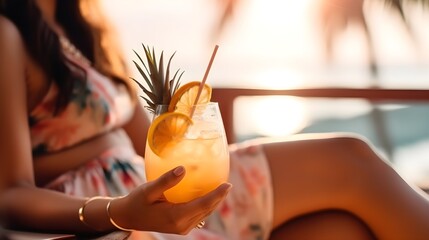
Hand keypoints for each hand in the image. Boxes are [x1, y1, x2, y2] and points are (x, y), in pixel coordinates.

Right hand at [110, 166, 231, 233]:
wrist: (128, 217)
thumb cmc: (136, 201)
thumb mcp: (148, 190)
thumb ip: (166, 181)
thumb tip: (183, 169)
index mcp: (175, 216)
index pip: (203, 205)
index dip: (217, 195)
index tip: (228, 184)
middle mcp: (182, 225)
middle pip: (207, 210)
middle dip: (219, 198)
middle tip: (228, 184)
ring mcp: (182, 228)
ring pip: (204, 214)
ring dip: (214, 202)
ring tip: (221, 188)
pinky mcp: (181, 226)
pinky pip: (198, 215)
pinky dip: (205, 205)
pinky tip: (207, 194)